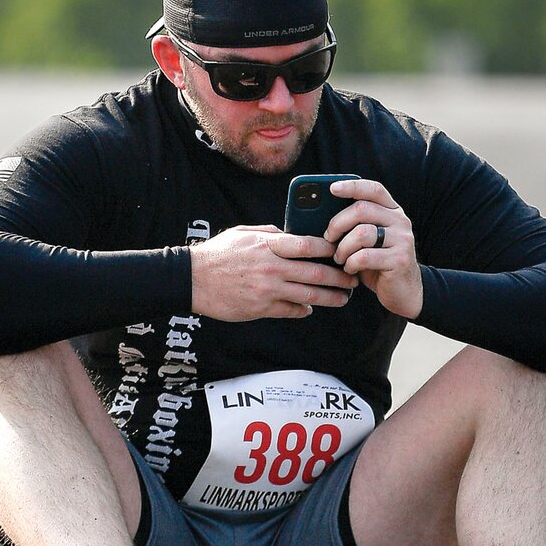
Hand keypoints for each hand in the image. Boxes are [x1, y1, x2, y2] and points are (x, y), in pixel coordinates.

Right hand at [190, 225, 357, 320]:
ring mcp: (267, 290)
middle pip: (316, 274)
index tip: (343, 251)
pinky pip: (290, 311)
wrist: (191, 280)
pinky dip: (304, 311)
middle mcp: (271, 268)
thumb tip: (291, 235)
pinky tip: (311, 309)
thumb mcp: (243, 234)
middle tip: (353, 280)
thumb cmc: (217, 254)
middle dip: (339, 278)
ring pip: (309, 296)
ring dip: (330, 298)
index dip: (331, 249)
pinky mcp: (261, 308)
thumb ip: (270, 233)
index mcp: (268, 246)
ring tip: (343, 298)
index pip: (309, 246)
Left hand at [324, 179, 422, 318]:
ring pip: (361, 233)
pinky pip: (364, 256)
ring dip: (343, 248)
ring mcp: (403, 240)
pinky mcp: (400, 260)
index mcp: (392, 211)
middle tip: (328, 238)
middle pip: (362, 209)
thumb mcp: (368, 240)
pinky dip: (351, 264)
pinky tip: (350, 269)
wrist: (404, 292)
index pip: (374, 189)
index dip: (353, 186)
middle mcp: (401, 221)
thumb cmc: (377, 263)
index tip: (332, 188)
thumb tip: (320, 215)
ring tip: (339, 258)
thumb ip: (355, 224)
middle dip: (338, 223)